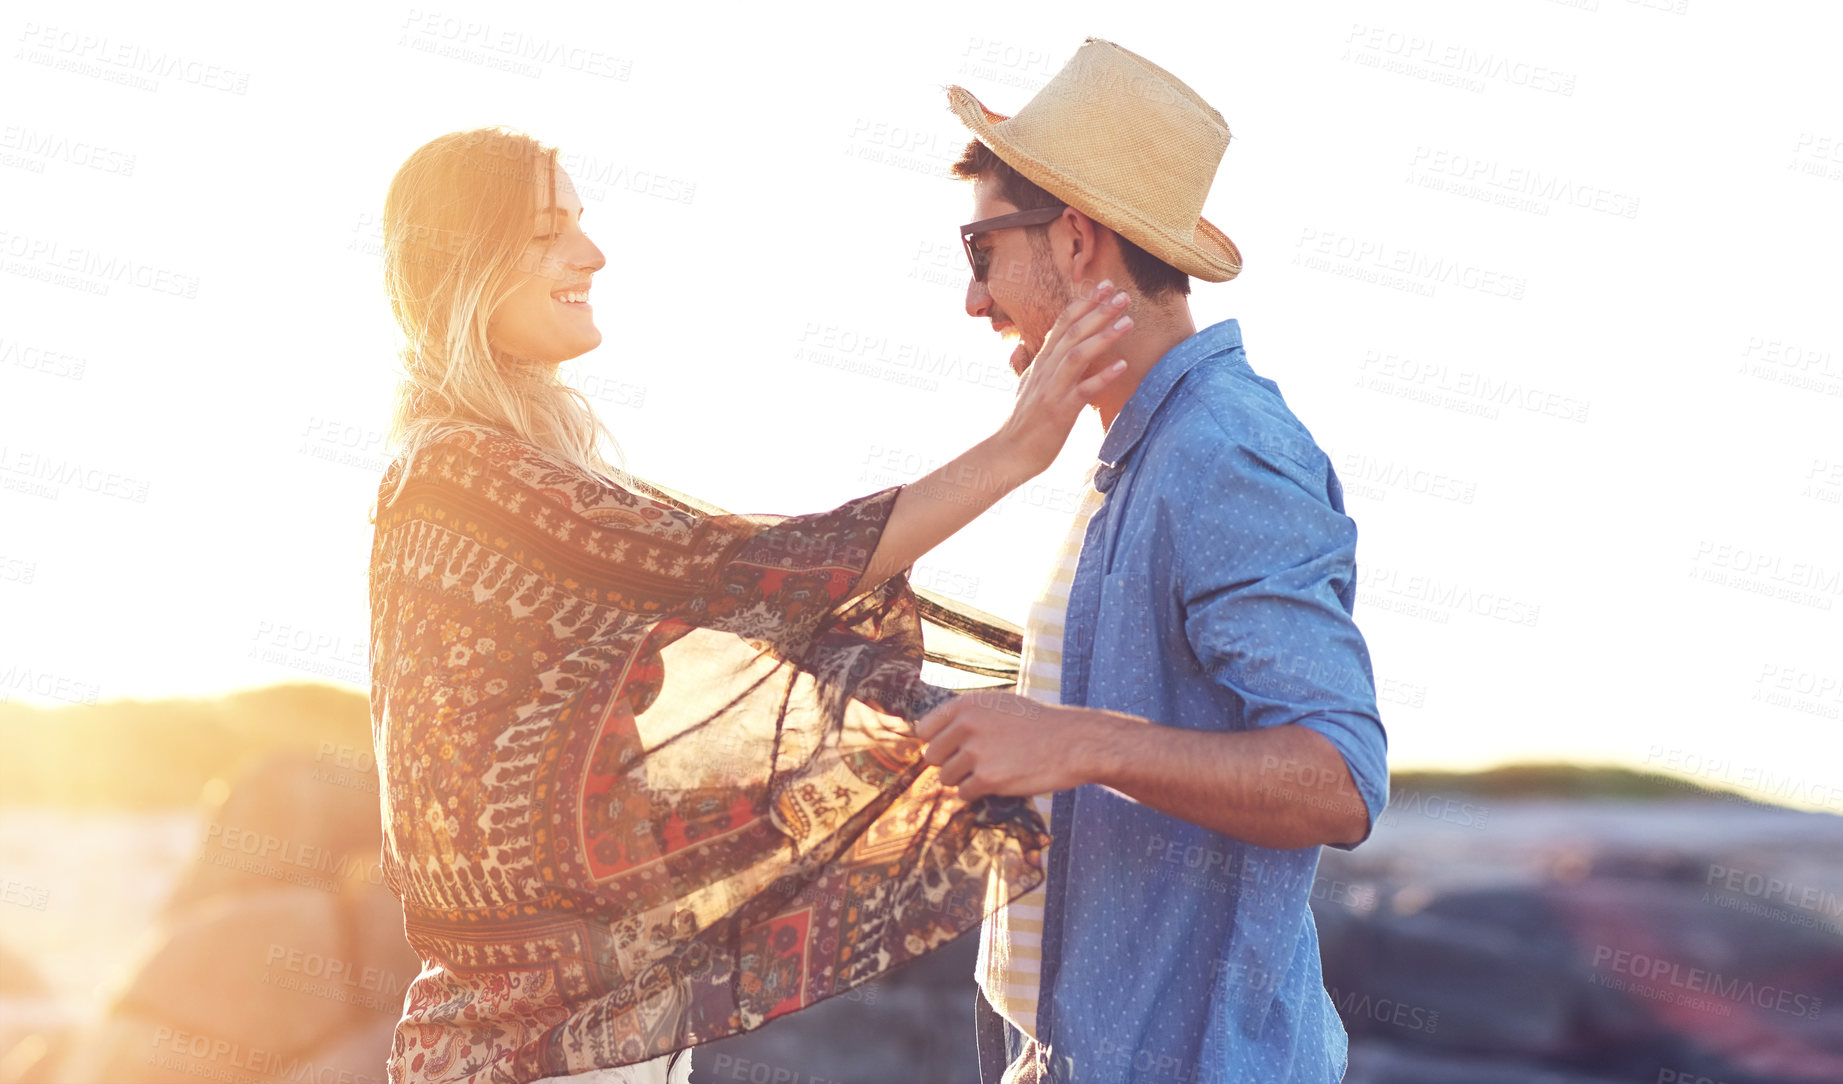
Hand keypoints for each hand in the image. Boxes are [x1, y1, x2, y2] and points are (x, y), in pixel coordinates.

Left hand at [915, 689, 1118, 801]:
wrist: (1072, 743)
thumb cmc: (1036, 724)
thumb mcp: (999, 705)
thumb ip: (966, 715)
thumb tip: (929, 733)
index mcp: (967, 704)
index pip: (924, 730)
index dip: (937, 742)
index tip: (952, 749)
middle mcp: (967, 725)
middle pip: (931, 757)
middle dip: (949, 763)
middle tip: (974, 764)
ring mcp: (976, 753)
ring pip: (946, 778)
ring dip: (964, 780)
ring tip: (990, 772)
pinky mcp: (987, 779)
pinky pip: (963, 794)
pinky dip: (976, 794)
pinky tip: (997, 783)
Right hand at [992, 280, 1133, 475]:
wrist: (1009, 453)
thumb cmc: (1027, 422)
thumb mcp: (1034, 385)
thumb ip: (1048, 365)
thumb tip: (1059, 347)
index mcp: (1041, 362)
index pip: (1062, 323)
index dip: (1084, 302)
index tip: (1105, 286)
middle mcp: (1045, 370)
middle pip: (1072, 332)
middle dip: (1099, 311)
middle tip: (1122, 295)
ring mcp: (1051, 390)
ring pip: (1077, 354)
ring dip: (1103, 336)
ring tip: (1127, 322)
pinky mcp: (1059, 412)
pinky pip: (1083, 390)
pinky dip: (1103, 376)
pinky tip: (1122, 365)